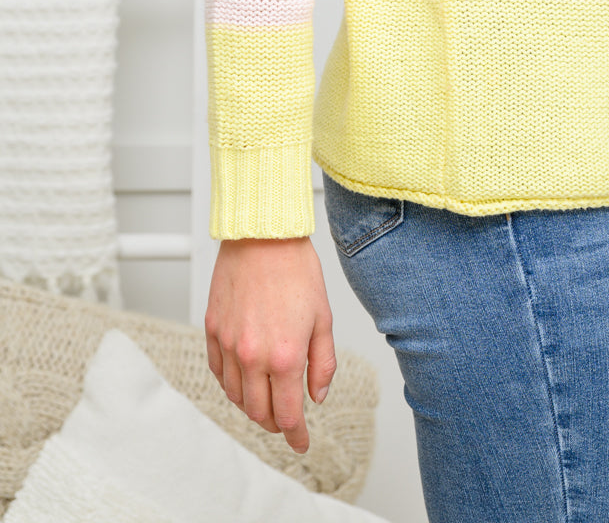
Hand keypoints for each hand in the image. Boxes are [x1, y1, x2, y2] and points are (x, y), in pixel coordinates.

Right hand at [204, 236, 336, 454]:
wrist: (264, 237)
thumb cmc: (297, 271)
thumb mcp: (324, 319)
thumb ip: (323, 364)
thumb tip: (316, 396)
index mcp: (286, 356)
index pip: (288, 414)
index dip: (296, 435)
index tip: (301, 444)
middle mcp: (253, 356)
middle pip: (259, 413)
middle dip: (275, 423)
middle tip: (287, 420)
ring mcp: (229, 344)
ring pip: (236, 397)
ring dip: (253, 406)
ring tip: (268, 400)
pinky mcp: (212, 330)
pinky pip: (219, 373)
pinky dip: (232, 385)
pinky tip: (244, 381)